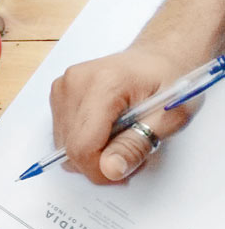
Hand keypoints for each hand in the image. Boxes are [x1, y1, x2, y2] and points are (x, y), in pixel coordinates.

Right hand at [49, 47, 194, 183]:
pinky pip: (63, 135)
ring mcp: (63, 86)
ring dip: (91, 153)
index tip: (124, 171)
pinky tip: (106, 130)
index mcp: (104, 83)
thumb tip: (109, 170)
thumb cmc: (169, 81)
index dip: (99, 170)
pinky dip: (83, 141)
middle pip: (69, 148)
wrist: (158, 57)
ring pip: (64, 145)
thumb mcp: (170, 118)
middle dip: (99, 162)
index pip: (81, 146)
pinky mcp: (58, 93)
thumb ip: (136, 145)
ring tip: (121, 137)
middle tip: (131, 151)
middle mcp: (75, 82)